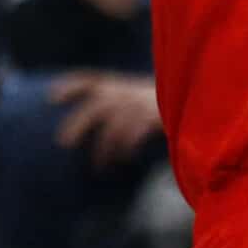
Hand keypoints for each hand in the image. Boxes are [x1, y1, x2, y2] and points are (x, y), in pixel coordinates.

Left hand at [49, 71, 163, 169]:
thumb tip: (94, 126)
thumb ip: (119, 106)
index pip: (90, 80)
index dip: (70, 87)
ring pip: (113, 125)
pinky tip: (124, 159)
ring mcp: (142, 102)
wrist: (197, 102)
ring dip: (103, 148)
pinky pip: (134, 133)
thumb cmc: (165, 107)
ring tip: (98, 167)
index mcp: (122, 86)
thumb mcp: (140, 98)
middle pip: (96, 105)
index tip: (50, 97)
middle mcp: (129, 92)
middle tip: (62, 143)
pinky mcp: (155, 116)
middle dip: (77, 123)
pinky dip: (126, 147)